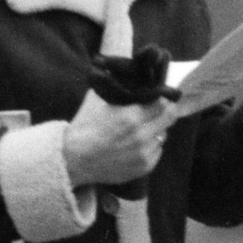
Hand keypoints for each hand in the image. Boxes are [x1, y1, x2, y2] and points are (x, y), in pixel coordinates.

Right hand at [63, 88, 177, 187]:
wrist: (73, 160)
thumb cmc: (83, 128)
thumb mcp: (96, 100)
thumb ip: (114, 87)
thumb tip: (125, 75)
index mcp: (131, 116)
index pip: (163, 102)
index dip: (162, 97)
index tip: (158, 96)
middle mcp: (141, 136)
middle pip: (170, 118)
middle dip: (165, 111)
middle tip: (157, 109)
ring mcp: (144, 153)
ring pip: (163, 135)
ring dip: (156, 129)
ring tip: (142, 128)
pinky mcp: (144, 167)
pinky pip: (157, 151)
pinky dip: (151, 146)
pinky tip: (137, 144)